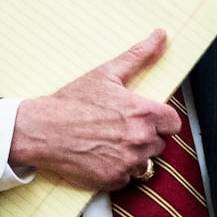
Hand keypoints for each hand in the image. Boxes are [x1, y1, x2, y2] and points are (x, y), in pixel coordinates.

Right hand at [7, 29, 180, 190]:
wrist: (42, 130)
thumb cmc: (72, 102)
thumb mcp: (106, 73)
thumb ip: (139, 55)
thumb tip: (161, 35)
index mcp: (143, 112)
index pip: (173, 124)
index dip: (160, 120)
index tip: (146, 119)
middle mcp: (140, 139)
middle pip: (159, 144)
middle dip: (144, 137)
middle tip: (119, 129)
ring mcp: (127, 162)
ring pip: (145, 162)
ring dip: (133, 155)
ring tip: (109, 143)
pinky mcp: (114, 180)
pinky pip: (126, 178)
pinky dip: (116, 170)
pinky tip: (100, 156)